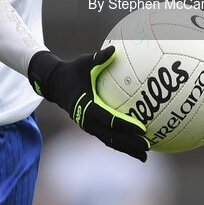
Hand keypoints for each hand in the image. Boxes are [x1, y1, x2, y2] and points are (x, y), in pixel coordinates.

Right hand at [28, 46, 148, 160]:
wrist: (56, 84)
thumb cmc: (73, 71)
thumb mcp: (85, 62)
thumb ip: (99, 58)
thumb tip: (114, 48)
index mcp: (87, 107)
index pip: (110, 120)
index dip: (126, 125)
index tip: (141, 128)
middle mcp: (87, 121)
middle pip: (111, 137)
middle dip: (129, 144)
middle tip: (147, 146)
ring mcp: (88, 126)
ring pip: (109, 141)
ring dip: (126, 149)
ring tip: (144, 155)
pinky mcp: (91, 127)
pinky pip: (107, 137)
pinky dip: (120, 143)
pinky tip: (134, 146)